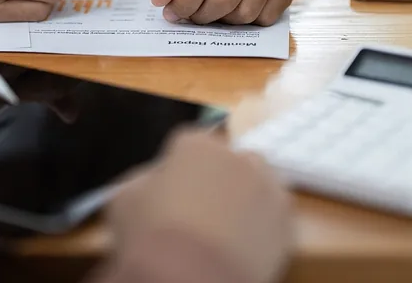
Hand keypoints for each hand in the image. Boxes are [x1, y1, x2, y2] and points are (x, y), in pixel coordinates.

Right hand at [109, 130, 291, 282]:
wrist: (189, 280)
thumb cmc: (150, 234)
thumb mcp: (125, 198)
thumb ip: (145, 180)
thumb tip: (156, 182)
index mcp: (196, 143)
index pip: (187, 143)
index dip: (177, 166)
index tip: (171, 190)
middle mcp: (237, 156)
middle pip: (228, 160)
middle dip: (217, 177)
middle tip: (201, 209)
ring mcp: (267, 187)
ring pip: (256, 184)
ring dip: (245, 197)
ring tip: (226, 230)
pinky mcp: (287, 223)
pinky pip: (274, 217)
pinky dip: (263, 227)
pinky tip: (243, 248)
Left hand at [149, 0, 297, 25]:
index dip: (182, 4)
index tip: (172, 13)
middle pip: (223, 2)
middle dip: (202, 15)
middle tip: (194, 13)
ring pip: (245, 14)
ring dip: (224, 20)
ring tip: (215, 6)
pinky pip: (266, 18)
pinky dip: (248, 21)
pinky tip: (239, 4)